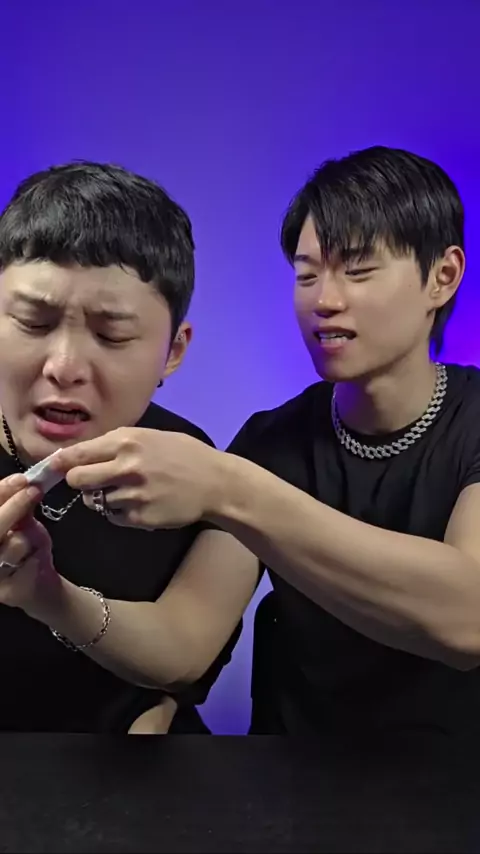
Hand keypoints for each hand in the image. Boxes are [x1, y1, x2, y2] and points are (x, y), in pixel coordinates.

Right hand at [0, 475, 56, 610]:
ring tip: (34, 539)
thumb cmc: (24, 547)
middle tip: (33, 491)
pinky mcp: (3, 591)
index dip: (0, 492)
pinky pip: (24, 565)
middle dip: (14, 506)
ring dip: (29, 537)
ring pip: (11, 545)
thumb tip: (26, 480)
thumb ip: (18, 504)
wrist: (37, 583)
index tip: (21, 480)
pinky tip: (35, 556)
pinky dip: (35, 555)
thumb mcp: (21, 522)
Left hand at [53, 427, 222, 530]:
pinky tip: (140, 502)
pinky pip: (113, 517)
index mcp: (127, 442)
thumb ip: (116, 444)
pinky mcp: (140, 518)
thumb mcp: (150, 437)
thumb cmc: (183, 454)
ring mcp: (133, 495)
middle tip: (92, 481)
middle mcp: (126, 467)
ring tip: (128, 490)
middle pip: (78, 480)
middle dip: (80, 481)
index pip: (78, 454)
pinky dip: (120, 512)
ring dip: (103, 497)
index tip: (50, 469)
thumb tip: (80, 453)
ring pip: (95, 501)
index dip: (59, 463)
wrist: (216, 483)